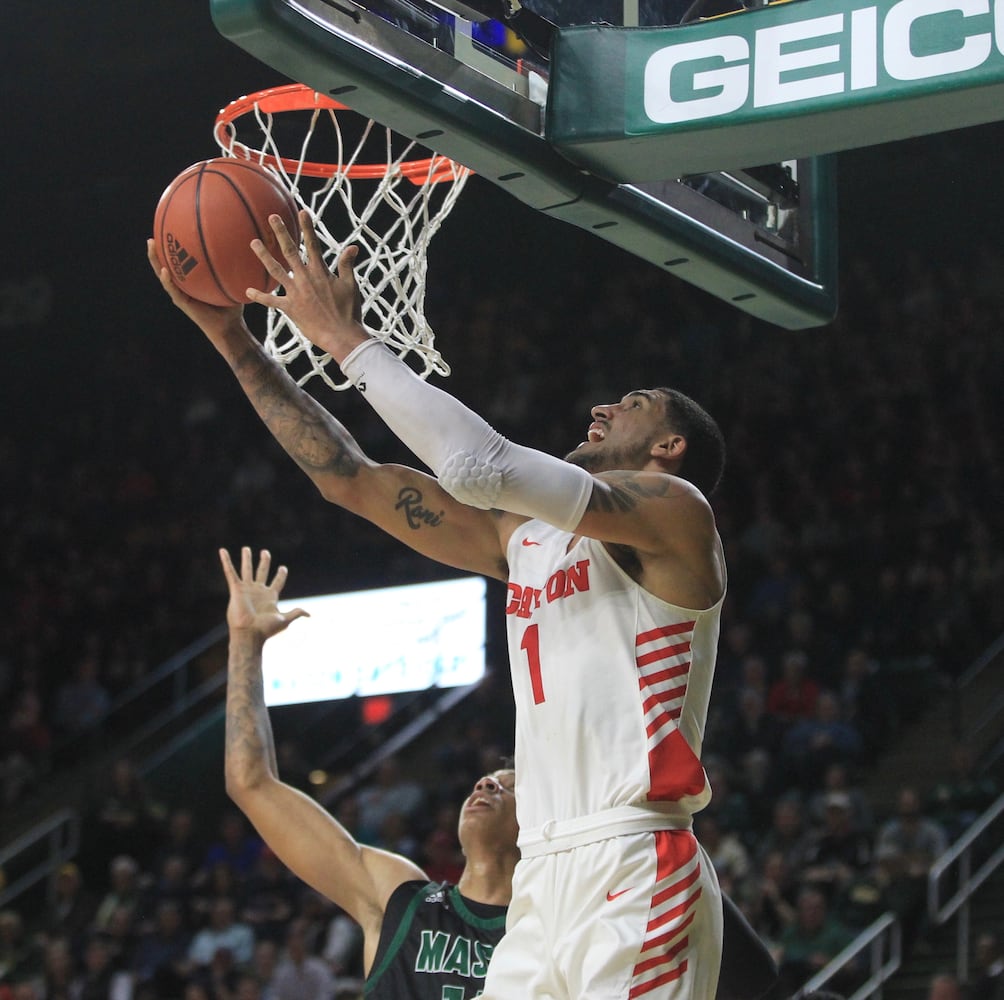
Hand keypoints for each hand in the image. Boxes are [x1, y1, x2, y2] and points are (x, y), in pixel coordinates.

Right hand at [147, 238, 243, 338]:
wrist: (229, 326)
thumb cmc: (232, 306)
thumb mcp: (232, 284)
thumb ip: (233, 270)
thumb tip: (241, 250)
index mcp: (190, 282)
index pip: (177, 264)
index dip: (170, 252)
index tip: (165, 235)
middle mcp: (182, 287)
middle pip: (164, 267)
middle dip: (156, 253)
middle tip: (151, 238)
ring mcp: (180, 294)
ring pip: (163, 276)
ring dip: (156, 261)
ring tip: (151, 247)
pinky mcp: (183, 303)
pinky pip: (173, 290)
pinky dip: (168, 280)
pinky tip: (164, 271)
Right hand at [219, 547, 307, 640]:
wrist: (249, 634)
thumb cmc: (266, 630)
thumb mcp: (284, 620)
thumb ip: (296, 613)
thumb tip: (309, 615)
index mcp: (270, 597)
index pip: (277, 582)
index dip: (280, 575)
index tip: (283, 568)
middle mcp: (258, 591)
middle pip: (262, 572)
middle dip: (264, 562)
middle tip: (265, 552)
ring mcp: (247, 589)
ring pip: (247, 570)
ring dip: (247, 559)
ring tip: (246, 548)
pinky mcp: (236, 589)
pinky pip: (230, 573)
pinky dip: (226, 561)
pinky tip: (223, 551)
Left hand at [246, 210, 367, 361]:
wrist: (341, 335)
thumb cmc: (349, 311)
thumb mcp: (351, 285)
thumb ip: (347, 265)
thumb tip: (353, 246)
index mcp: (321, 272)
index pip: (313, 244)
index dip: (307, 227)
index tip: (302, 212)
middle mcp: (305, 279)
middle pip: (290, 251)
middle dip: (281, 233)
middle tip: (272, 217)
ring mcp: (296, 293)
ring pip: (276, 270)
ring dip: (264, 256)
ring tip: (254, 243)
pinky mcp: (290, 308)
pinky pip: (271, 301)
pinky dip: (260, 296)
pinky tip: (248, 291)